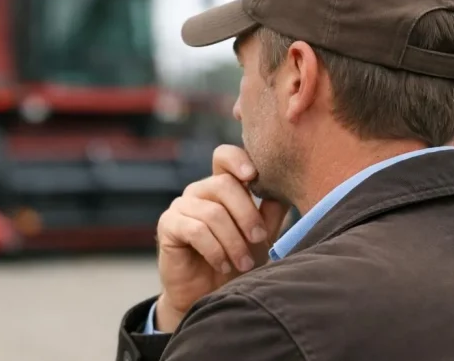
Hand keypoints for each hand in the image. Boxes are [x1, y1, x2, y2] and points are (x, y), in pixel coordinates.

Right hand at [154, 145, 289, 331]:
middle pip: (224, 184)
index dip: (238, 159)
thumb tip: (285, 189)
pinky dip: (215, 250)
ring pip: (212, 212)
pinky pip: (195, 230)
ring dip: (233, 241)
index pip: (224, 157)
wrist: (208, 296)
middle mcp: (199, 191)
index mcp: (222, 187)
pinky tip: (222, 264)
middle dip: (247, 214)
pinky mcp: (168, 225)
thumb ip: (270, 212)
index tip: (254, 176)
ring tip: (244, 263)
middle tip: (259, 240)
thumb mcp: (260, 237)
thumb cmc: (236, 263)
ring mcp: (181, 206)